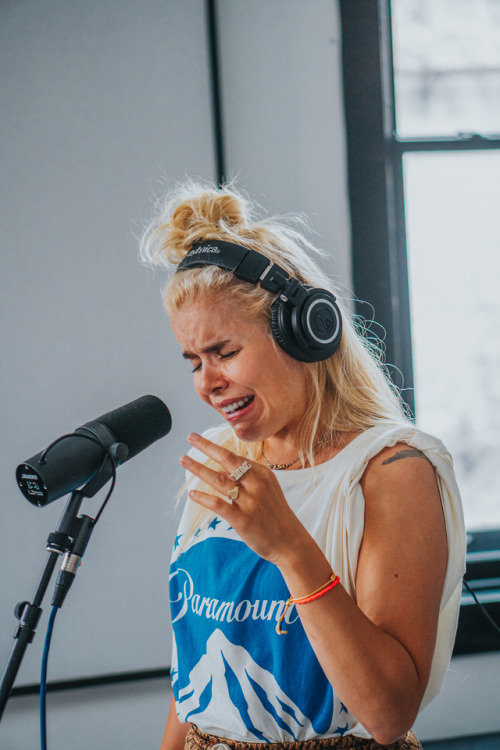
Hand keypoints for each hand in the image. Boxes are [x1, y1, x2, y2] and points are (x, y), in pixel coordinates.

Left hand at [179, 432, 309, 565]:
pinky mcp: (242, 519)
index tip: (198, 440)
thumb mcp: (267, 490)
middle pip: (227, 459)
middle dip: (206, 446)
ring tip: (183, 460)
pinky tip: (192, 493)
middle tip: (189, 437)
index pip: (234, 456)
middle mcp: (256, 484)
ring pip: (219, 480)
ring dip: (198, 468)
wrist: (290, 542)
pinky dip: (204, 498)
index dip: (214, 447)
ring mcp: (250, 501)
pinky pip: (218, 505)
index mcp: (262, 473)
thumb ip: (246, 479)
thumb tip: (223, 471)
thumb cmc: (275, 515)